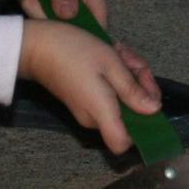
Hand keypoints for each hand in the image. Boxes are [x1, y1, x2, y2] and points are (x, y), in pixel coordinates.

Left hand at [18, 0, 111, 25]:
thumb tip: (67, 15)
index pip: (95, 28)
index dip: (77, 34)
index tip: (50, 19)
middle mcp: (80, 11)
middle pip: (65, 30)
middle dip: (41, 12)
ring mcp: (63, 13)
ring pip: (47, 23)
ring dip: (32, 3)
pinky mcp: (48, 9)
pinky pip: (36, 13)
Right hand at [18, 21, 161, 154]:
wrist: (34, 45)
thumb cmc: (71, 51)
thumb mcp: (109, 63)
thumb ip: (132, 89)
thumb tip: (153, 110)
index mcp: (102, 112)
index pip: (123, 144)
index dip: (142, 129)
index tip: (148, 101)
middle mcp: (94, 118)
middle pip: (130, 114)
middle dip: (138, 85)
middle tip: (129, 59)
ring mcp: (87, 109)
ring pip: (122, 98)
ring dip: (127, 73)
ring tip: (117, 50)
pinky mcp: (83, 98)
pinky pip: (108, 92)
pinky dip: (114, 74)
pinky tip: (110, 53)